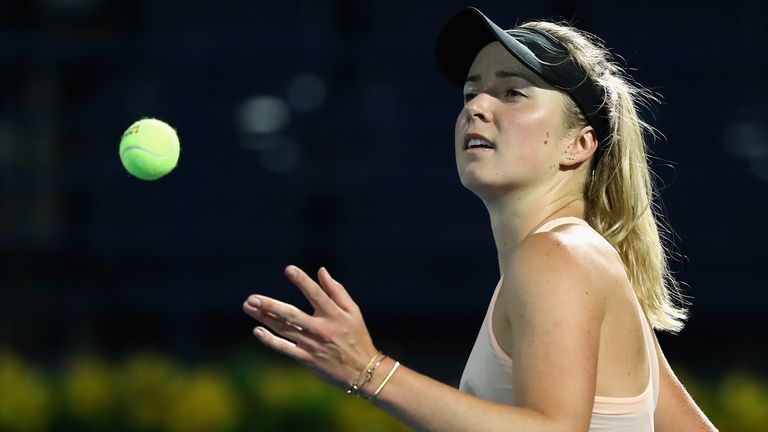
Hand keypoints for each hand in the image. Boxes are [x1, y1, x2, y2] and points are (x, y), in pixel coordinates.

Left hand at [242, 265, 378, 388]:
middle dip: (270, 305)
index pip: (316, 294)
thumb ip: (337, 290)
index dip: (302, 281)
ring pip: (284, 329)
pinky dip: (270, 340)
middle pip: (292, 315)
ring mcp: (312, 345)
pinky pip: (285, 348)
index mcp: (334, 315)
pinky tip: (257, 330)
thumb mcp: (353, 311)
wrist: (363, 371)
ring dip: (264, 318)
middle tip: (252, 297)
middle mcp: (321, 329)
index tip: (288, 269)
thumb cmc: (357, 336)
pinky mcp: (306, 359)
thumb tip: (321, 271)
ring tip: (248, 306)